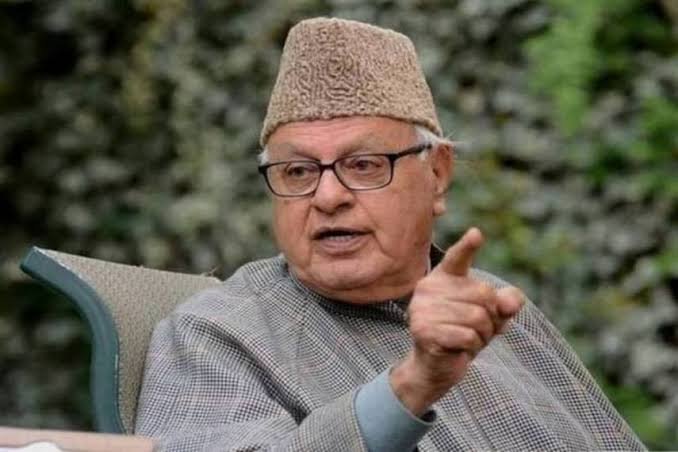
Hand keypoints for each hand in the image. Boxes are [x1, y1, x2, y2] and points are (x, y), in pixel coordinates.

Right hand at [390, 227, 524, 415]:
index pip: (457, 258)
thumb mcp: (490, 315)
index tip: (477, 235)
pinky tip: (457, 349)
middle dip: (490, 318)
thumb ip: (505, 302)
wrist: (435, 366)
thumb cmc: (463, 333)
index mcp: (443, 277)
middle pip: (484, 295)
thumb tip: (511, 303)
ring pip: (477, 318)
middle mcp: (428, 287)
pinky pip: (467, 336)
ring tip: (466, 340)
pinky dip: (471, 347)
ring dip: (481, 336)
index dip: (468, 246)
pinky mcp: (423, 330)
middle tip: (475, 330)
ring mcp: (422, 308)